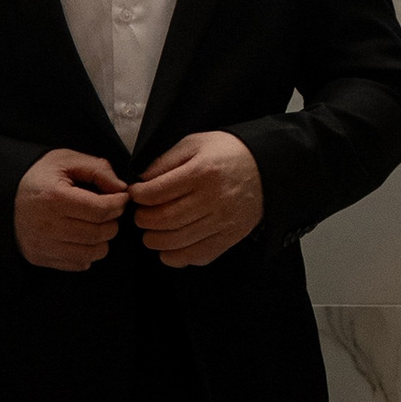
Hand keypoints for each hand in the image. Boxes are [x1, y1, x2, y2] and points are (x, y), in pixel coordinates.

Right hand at [14, 150, 129, 271]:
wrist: (5, 197)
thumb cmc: (39, 177)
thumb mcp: (66, 160)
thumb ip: (97, 169)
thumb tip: (120, 188)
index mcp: (54, 198)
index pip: (101, 210)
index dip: (118, 204)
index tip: (121, 198)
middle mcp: (47, 225)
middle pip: (99, 233)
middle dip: (112, 221)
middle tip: (108, 210)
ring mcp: (43, 245)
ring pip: (92, 252)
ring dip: (102, 239)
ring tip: (96, 224)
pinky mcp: (41, 258)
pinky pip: (79, 264)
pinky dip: (87, 252)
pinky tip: (81, 236)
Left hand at [130, 132, 262, 269]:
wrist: (265, 168)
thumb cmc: (226, 153)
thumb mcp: (194, 143)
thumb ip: (166, 160)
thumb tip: (143, 181)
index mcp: (202, 172)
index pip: (158, 192)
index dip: (139, 196)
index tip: (136, 194)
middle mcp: (213, 199)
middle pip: (166, 220)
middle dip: (144, 220)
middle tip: (140, 216)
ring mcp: (223, 221)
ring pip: (179, 241)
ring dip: (156, 241)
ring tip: (150, 234)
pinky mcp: (230, 237)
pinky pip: (200, 255)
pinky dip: (179, 257)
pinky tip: (169, 250)